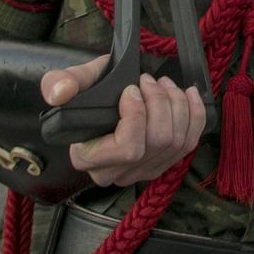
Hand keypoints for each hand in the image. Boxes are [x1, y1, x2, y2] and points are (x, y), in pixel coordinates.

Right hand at [40, 54, 204, 187]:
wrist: (105, 100)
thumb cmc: (89, 92)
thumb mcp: (72, 81)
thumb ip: (59, 82)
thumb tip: (60, 92)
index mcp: (88, 158)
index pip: (127, 148)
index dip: (137, 116)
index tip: (131, 90)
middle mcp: (115, 172)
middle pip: (157, 142)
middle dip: (160, 103)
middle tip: (150, 80)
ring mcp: (141, 171)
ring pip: (176, 142)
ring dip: (177, 105)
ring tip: (165, 84)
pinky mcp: (162, 164)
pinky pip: (189, 144)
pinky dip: (194, 115)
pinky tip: (188, 94)